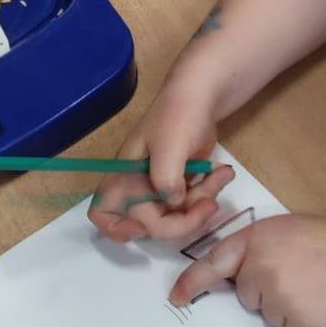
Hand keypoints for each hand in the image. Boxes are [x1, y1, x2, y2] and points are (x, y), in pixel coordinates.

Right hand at [89, 77, 230, 243]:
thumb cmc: (176, 114)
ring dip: (202, 201)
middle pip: (151, 223)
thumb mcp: (169, 144)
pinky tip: (222, 172)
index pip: (103, 211)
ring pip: (178, 215)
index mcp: (124, 175)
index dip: (116, 229)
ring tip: (222, 174)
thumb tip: (173, 203)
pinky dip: (209, 192)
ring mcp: (160, 187)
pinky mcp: (180, 185)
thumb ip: (166, 177)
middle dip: (182, 219)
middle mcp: (138, 186)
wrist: (199, 96)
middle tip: (208, 204)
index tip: (141, 230)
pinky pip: (192, 203)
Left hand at [170, 216, 325, 326]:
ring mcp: (278, 296)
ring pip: (270, 317)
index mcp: (257, 239)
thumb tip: (239, 275)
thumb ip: (259, 248)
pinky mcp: (298, 323)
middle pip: (248, 296)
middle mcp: (261, 267)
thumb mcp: (289, 230)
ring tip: (319, 291)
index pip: (214, 261)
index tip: (176, 298)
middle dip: (269, 292)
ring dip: (291, 310)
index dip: (193, 281)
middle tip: (303, 278)